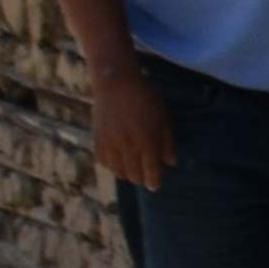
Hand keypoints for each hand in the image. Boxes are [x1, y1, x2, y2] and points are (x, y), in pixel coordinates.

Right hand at [89, 59, 176, 189]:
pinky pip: (103, 160)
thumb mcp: (163, 117)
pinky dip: (111, 165)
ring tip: (131, 170)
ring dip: (125, 173)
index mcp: (146, 140)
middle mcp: (127, 145)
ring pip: (117, 170)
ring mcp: (110, 142)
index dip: (153, 181)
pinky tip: (117, 162)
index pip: (150, 170)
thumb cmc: (145, 97)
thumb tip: (170, 163)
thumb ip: (167, 142)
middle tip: (145, 176)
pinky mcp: (97, 138)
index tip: (155, 186)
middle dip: (141, 178)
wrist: (115, 81)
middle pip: (133, 174)